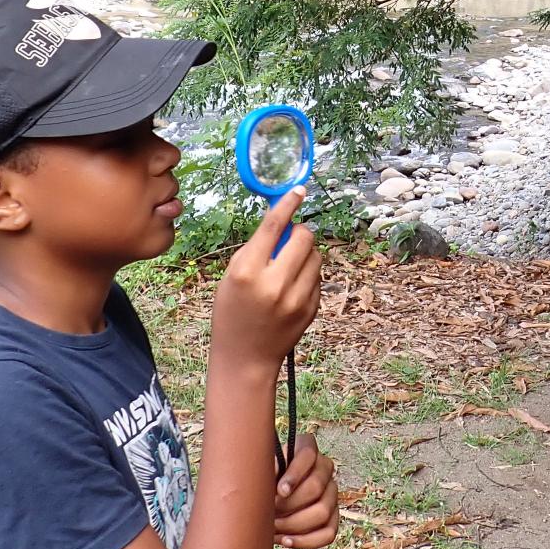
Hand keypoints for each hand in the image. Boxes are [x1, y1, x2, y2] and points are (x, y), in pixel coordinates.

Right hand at [209, 188, 320, 374]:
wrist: (245, 358)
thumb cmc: (232, 313)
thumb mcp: (232, 277)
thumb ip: (255, 250)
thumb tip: (282, 221)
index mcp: (247, 272)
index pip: (273, 227)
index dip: (287, 204)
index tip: (298, 190)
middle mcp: (273, 284)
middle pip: (303, 237)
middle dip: (299, 231)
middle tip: (291, 237)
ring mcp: (295, 299)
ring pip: (315, 256)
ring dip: (306, 253)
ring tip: (290, 266)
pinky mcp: (310, 309)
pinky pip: (317, 278)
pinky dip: (308, 275)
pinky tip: (292, 287)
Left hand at [273, 434, 338, 548]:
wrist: (268, 496)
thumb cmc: (263, 478)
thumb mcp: (261, 468)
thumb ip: (264, 468)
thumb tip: (265, 476)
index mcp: (307, 448)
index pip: (308, 456)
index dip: (294, 474)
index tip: (279, 490)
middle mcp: (325, 467)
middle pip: (315, 488)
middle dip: (289, 504)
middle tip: (270, 511)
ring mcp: (332, 493)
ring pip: (323, 512)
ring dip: (294, 524)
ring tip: (273, 527)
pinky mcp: (333, 517)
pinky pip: (328, 533)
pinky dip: (306, 541)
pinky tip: (286, 540)